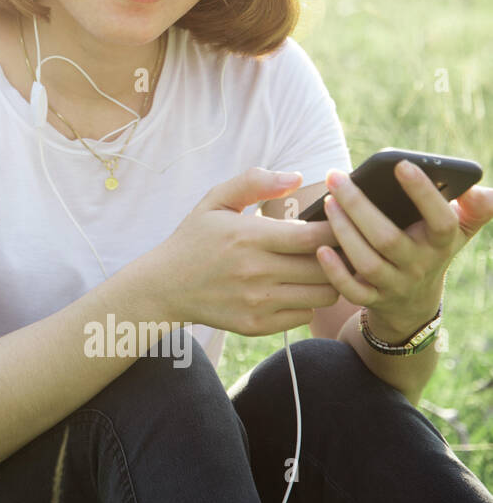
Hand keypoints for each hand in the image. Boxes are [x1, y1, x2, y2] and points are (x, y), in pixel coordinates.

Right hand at [153, 167, 341, 335]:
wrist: (164, 286)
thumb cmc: (195, 239)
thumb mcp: (215, 201)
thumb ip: (254, 182)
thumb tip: (297, 177)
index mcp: (248, 237)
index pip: (315, 237)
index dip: (336, 229)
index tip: (338, 223)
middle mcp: (255, 272)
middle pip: (326, 268)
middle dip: (337, 255)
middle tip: (336, 246)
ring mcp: (257, 302)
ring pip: (322, 295)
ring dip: (327, 280)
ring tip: (317, 267)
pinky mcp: (256, 325)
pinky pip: (304, 315)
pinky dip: (305, 302)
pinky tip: (291, 288)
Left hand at [316, 160, 492, 335]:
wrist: (414, 301)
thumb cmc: (431, 249)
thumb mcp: (458, 230)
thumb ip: (474, 209)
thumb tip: (484, 191)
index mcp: (441, 243)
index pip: (441, 219)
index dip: (423, 193)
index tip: (401, 164)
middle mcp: (419, 265)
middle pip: (388, 239)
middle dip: (360, 206)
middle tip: (336, 177)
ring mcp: (395, 285)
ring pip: (367, 262)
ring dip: (344, 232)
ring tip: (327, 201)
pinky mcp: (372, 299)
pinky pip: (352, 291)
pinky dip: (335, 272)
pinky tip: (319, 247)